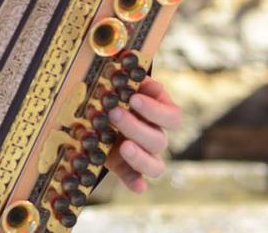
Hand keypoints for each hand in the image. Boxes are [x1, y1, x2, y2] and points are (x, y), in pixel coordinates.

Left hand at [104, 78, 181, 192]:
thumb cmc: (112, 95)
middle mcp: (155, 137)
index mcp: (158, 115)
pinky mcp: (125, 169)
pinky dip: (137, 183)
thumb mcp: (120, 85)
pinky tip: (137, 186)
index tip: (134, 99)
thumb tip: (150, 83)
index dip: (156, 110)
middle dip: (136, 127)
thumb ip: (134, 82)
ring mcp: (142, 156)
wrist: (94, 113)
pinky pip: (136, 180)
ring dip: (139, 156)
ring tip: (123, 146)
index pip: (173, 117)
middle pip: (158, 140)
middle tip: (114, 113)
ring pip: (155, 165)